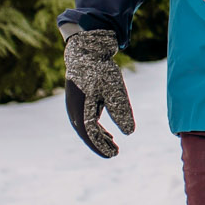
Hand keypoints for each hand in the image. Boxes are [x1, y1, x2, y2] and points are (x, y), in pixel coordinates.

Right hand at [63, 28, 133, 157]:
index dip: (101, 146)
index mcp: (80, 108)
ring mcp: (75, 105)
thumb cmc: (100, 70)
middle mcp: (74, 110)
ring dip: (99, 137)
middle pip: (86, 133)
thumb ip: (121, 110)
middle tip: (115, 153)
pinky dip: (97, 129)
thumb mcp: (114, 90)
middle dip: (100, 144)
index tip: (113, 154)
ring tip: (113, 146)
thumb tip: (130, 132)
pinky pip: (87, 120)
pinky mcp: (80, 101)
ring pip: (86, 128)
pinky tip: (108, 134)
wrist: (87, 51)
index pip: (89, 134)